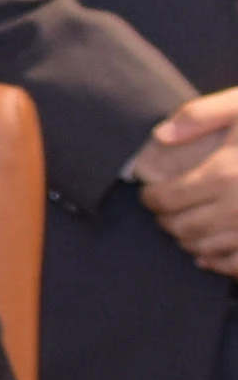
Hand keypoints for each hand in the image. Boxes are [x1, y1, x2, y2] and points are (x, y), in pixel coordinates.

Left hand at [133, 88, 237, 271]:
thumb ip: (202, 114)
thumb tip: (160, 136)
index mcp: (224, 174)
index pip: (166, 198)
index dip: (151, 198)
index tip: (150, 193)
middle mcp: (237, 207)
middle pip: (181, 227)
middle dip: (166, 220)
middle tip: (165, 212)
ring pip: (204, 248)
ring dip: (188, 241)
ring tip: (185, 228)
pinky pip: (234, 265)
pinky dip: (216, 262)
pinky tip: (209, 253)